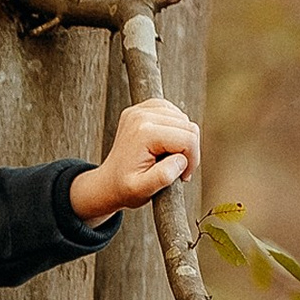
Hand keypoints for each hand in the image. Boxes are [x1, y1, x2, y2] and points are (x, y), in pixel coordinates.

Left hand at [71, 98, 199, 222]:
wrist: (108, 182)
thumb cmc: (125, 188)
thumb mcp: (142, 190)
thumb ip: (163, 177)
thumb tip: (181, 160)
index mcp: (144, 133)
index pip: (188, 139)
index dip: (192, 161)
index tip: (182, 175)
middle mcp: (141, 116)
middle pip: (189, 127)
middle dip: (189, 151)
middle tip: (176, 168)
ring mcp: (140, 110)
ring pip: (183, 119)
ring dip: (182, 140)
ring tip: (169, 157)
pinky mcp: (142, 109)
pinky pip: (173, 112)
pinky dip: (176, 128)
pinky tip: (166, 144)